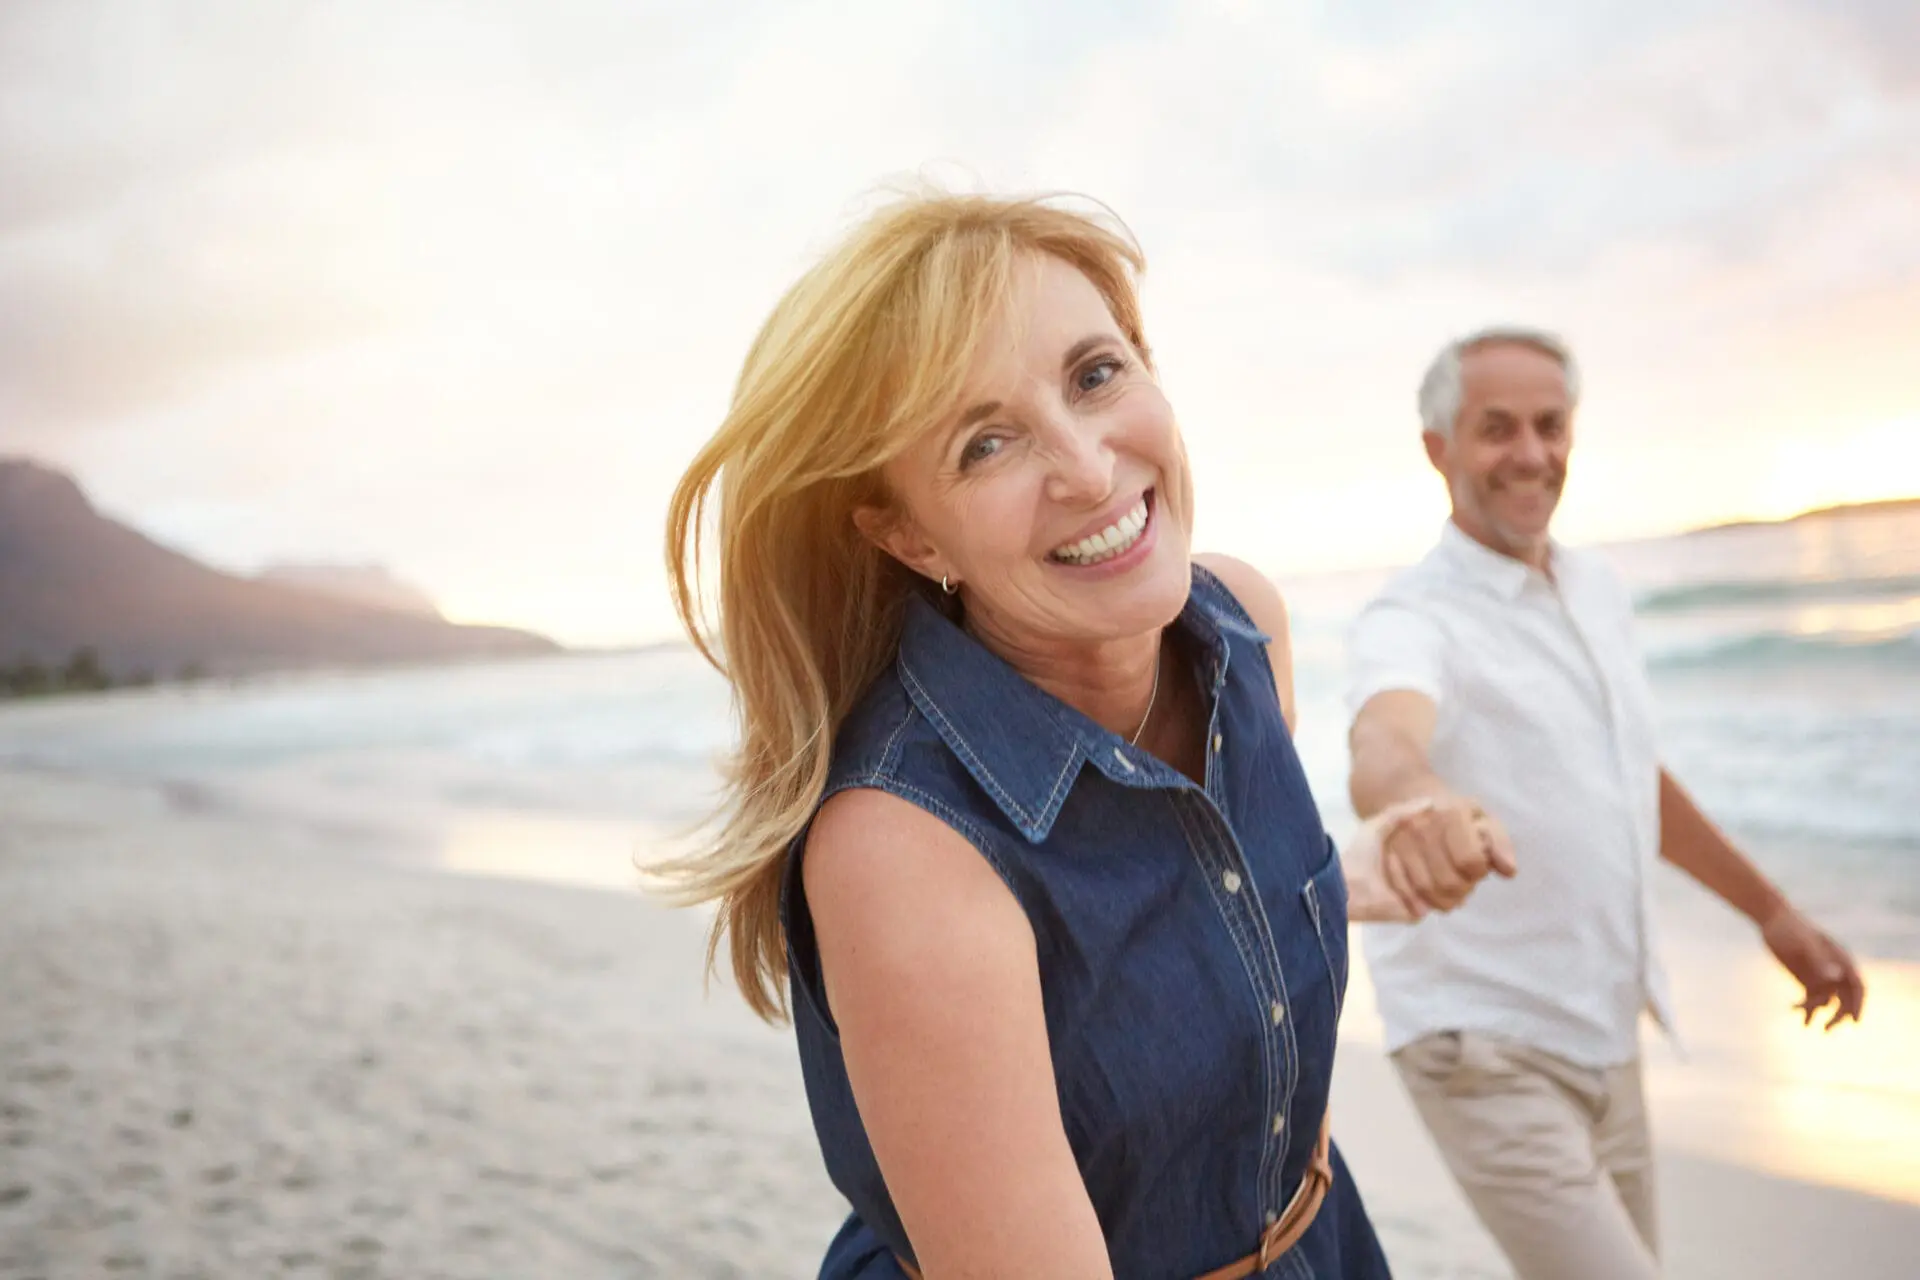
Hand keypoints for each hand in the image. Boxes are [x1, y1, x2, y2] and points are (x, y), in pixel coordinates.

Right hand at [1376, 794, 1516, 919]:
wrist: (1412, 798)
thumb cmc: (1456, 816)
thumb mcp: (1484, 821)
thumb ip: (1500, 844)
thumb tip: (1509, 871)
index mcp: (1451, 814)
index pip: (1470, 860)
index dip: (1478, 872)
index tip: (1478, 869)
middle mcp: (1422, 826)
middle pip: (1447, 880)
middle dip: (1462, 890)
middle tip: (1464, 885)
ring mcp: (1400, 841)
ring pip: (1424, 889)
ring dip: (1442, 900)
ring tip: (1449, 894)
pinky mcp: (1386, 854)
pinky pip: (1401, 888)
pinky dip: (1415, 903)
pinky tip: (1426, 904)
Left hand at [1761, 904, 1864, 1029]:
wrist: (1771, 919)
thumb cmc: (1789, 928)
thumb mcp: (1803, 944)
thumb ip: (1818, 961)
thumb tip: (1835, 978)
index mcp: (1840, 958)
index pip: (1856, 986)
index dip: (1858, 1005)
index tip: (1854, 1022)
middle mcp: (1834, 969)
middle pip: (1845, 998)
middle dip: (1840, 1015)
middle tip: (1827, 1030)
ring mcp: (1820, 974)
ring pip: (1828, 1001)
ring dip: (1822, 1014)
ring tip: (1808, 1026)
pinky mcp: (1806, 978)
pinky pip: (1812, 998)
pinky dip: (1808, 1010)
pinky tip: (1801, 1019)